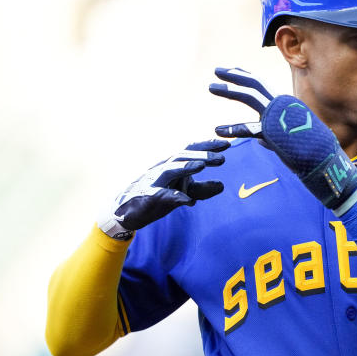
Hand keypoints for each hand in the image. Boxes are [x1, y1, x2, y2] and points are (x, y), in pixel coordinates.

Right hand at [98, 140, 228, 238]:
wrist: (128, 210)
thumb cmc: (158, 195)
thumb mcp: (183, 191)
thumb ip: (202, 189)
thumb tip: (222, 185)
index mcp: (173, 164)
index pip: (191, 151)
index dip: (208, 146)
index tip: (227, 144)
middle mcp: (163, 168)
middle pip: (183, 156)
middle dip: (202, 155)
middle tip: (221, 158)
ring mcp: (155, 181)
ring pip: (170, 170)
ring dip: (186, 167)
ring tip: (201, 166)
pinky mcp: (149, 197)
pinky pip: (162, 196)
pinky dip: (175, 197)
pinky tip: (188, 201)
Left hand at [209, 67, 356, 211]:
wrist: (322, 159)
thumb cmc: (308, 151)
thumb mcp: (287, 140)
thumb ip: (270, 138)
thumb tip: (259, 140)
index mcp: (284, 106)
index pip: (262, 86)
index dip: (246, 76)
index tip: (233, 70)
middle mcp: (280, 106)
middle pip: (254, 84)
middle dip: (235, 76)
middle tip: (217, 70)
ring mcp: (276, 117)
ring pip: (250, 96)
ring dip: (230, 90)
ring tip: (212, 87)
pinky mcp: (272, 132)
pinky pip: (249, 128)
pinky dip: (232, 129)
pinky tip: (218, 130)